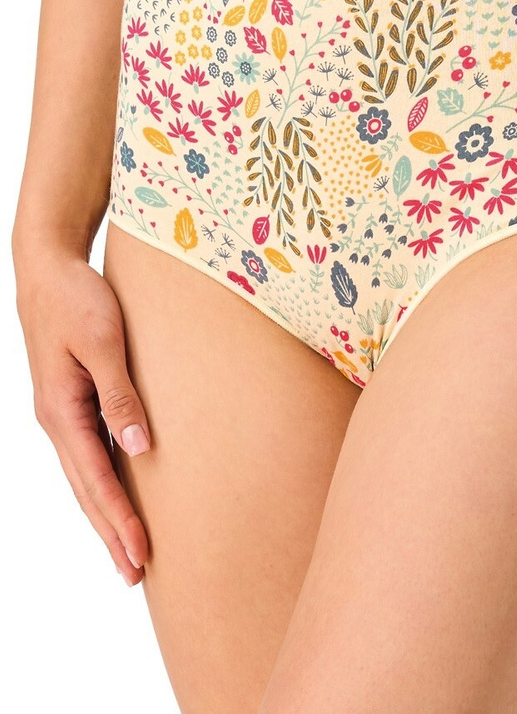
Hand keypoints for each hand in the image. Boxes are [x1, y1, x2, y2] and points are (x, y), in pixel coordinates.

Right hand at [14, 246, 151, 586]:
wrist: (48, 269)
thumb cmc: (78, 299)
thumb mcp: (103, 343)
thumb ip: (120, 395)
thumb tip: (138, 447)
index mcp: (62, 411)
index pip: (96, 479)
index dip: (119, 519)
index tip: (141, 554)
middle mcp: (57, 419)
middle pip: (87, 488)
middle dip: (111, 532)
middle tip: (136, 573)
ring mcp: (61, 411)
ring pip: (87, 474)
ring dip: (107, 512)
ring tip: (128, 547)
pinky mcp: (71, 399)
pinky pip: (89, 451)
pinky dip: (104, 480)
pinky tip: (118, 494)